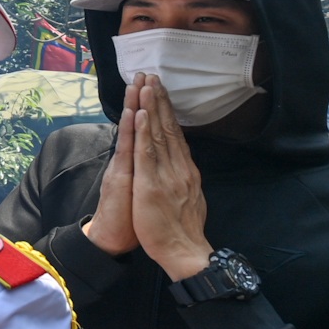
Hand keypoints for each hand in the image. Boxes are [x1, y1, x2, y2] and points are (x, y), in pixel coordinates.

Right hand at [83, 77, 141, 255]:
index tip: (154, 86)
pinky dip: (129, 131)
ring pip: (131, 132)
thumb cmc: (131, 218)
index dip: (150, 107)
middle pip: (136, 125)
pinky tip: (131, 114)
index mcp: (138, 163)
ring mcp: (123, 167)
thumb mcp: (144, 190)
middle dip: (141, 98)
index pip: (146, 130)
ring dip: (133, 106)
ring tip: (136, 84)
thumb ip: (149, 171)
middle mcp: (128, 161)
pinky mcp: (120, 178)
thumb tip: (159, 158)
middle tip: (144, 73)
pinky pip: (127, 151)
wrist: (113, 240)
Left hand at [130, 74, 210, 279]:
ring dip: (150, 108)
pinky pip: (147, 154)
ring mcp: (166, 174)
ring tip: (146, 85)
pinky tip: (140, 115)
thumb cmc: (181, 229)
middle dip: (159, 100)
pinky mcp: (151, 184)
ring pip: (157, 134)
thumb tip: (184, 164)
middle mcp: (178, 167)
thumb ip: (183, 178)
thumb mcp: (187, 197)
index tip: (161, 90)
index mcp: (185, 170)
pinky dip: (143, 133)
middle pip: (168, 127)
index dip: (167, 110)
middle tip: (153, 75)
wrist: (183, 252)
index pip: (175, 133)